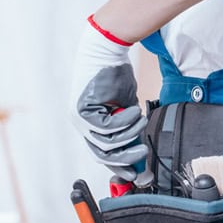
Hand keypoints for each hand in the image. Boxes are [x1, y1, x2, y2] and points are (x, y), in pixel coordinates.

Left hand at [72, 17, 147, 179]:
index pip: (101, 152)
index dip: (119, 164)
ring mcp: (78, 117)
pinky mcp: (82, 109)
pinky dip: (124, 122)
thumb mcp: (126, 107)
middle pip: (101, 153)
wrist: (106, 49)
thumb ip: (130, 129)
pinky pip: (106, 127)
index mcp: (89, 124)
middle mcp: (80, 123)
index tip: (136, 173)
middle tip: (143, 154)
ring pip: (106, 142)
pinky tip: (134, 111)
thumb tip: (141, 150)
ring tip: (141, 120)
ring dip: (129, 134)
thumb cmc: (116, 75)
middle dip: (125, 158)